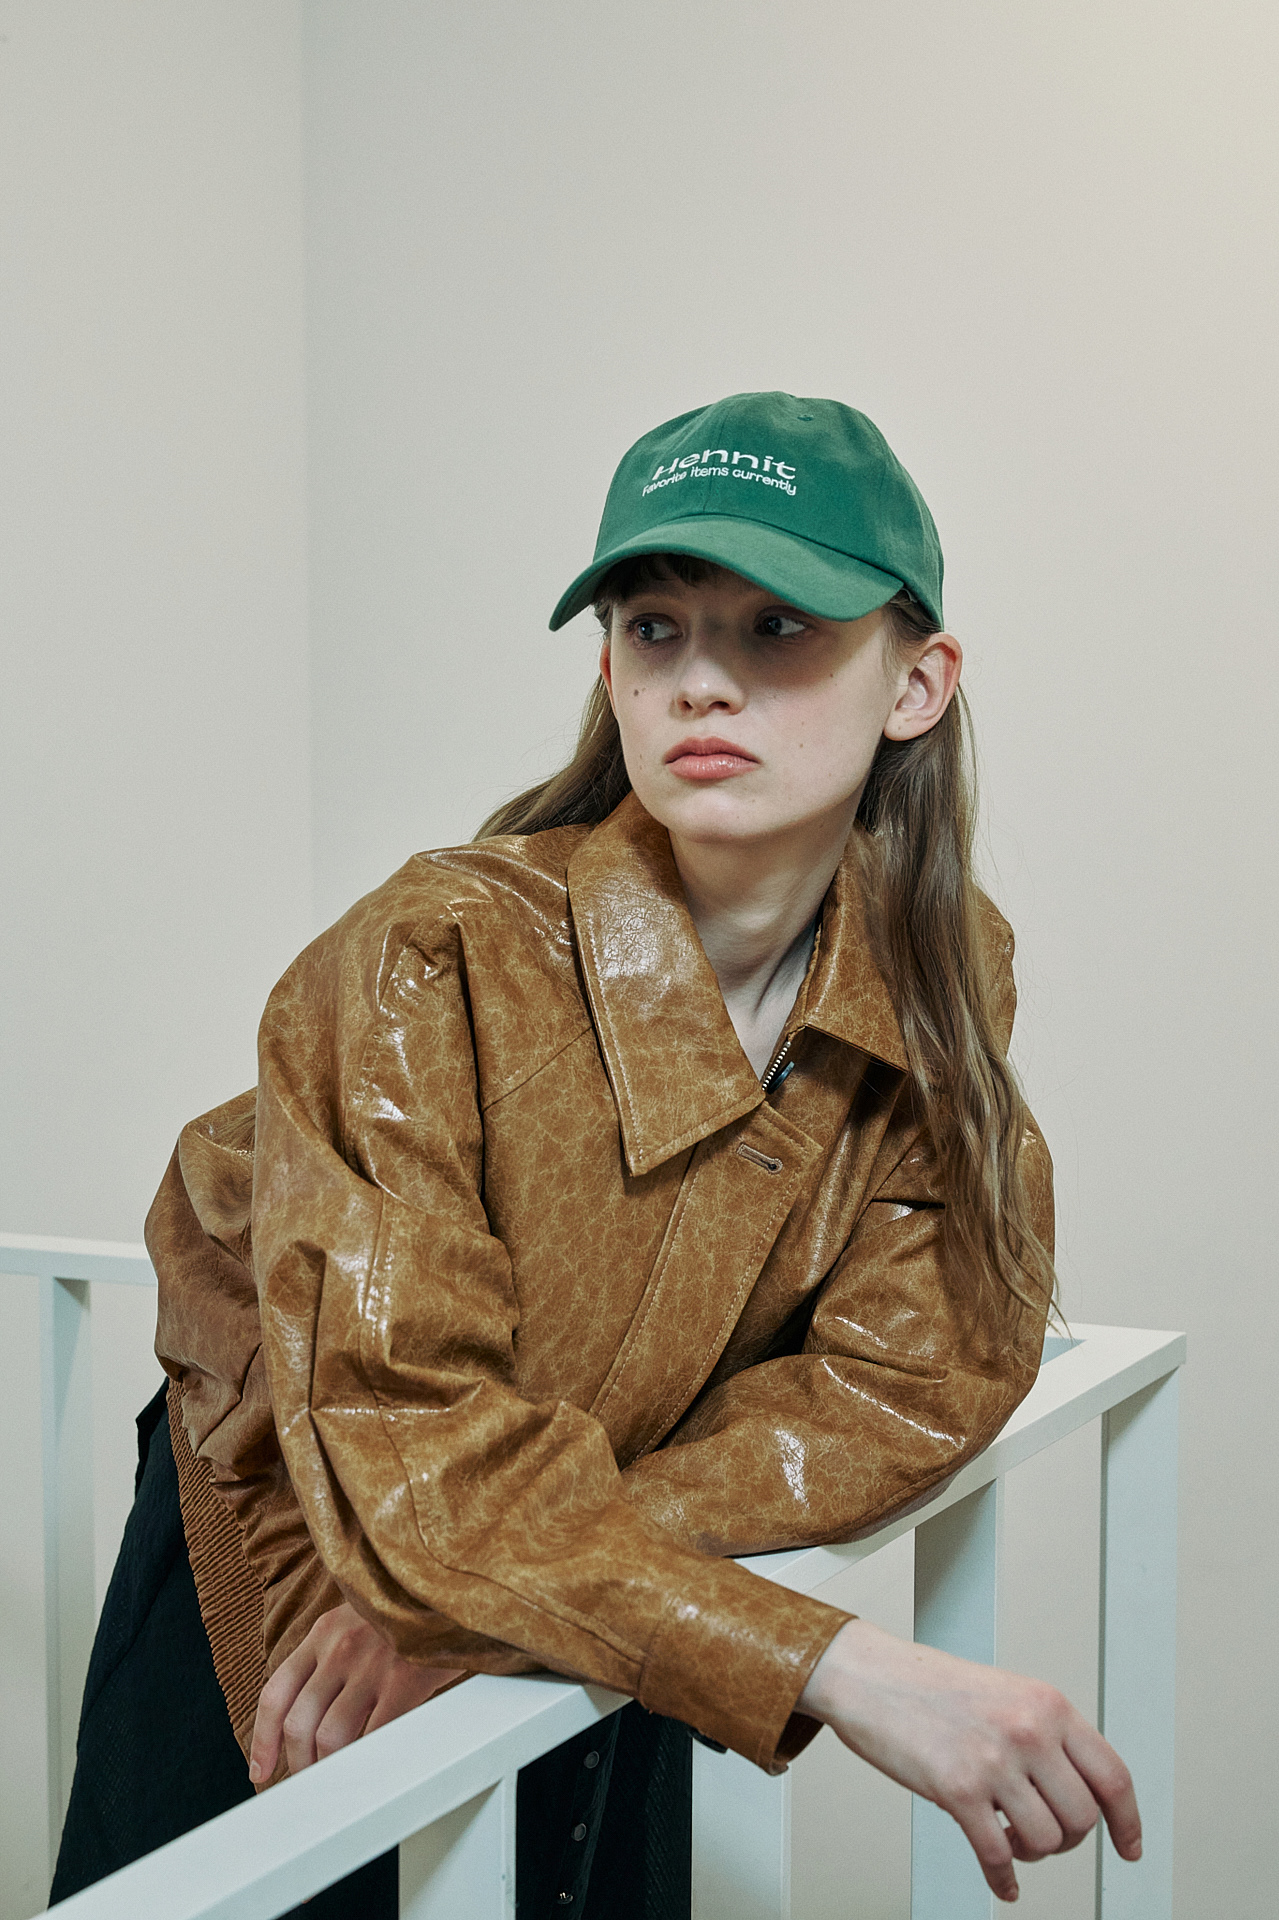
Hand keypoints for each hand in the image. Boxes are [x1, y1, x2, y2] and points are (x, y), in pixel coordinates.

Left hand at [249, 1602, 465, 1782]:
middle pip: (298, 1723)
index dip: (263, 1739)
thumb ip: (333, 1657)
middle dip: (298, 1764)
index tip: (262, 1770)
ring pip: (330, 1737)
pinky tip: (371, 1770)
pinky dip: (367, 1762)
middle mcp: (340, 1647)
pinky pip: (374, 1736)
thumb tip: (312, 1716)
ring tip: (338, 1782)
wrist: (454, 1582)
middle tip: (308, 1783)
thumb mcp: (358, 1618)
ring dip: (329, 1769)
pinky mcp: (405, 1679)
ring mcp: (371, 1664)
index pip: (276, 1693)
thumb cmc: (409, 1609)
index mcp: (323, 1633)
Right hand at [799, 1618, 1140, 1902]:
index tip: (1128, 1844)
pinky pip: (997, 1855)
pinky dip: (1003, 1877)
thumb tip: (1075, 1789)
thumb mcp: (1005, 1694)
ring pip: (1048, 1840)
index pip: (1112, 1774)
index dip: (1128, 1821)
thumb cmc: (928, 1685)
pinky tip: (1000, 1877)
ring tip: (1010, 1841)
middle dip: (1068, 1840)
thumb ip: (1045, 1734)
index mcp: (1047, 1704)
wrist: (869, 1675)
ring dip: (1032, 1854)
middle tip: (1045, 1837)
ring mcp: (995, 1760)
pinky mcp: (958, 1789)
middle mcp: (1028, 1730)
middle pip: (1083, 1817)